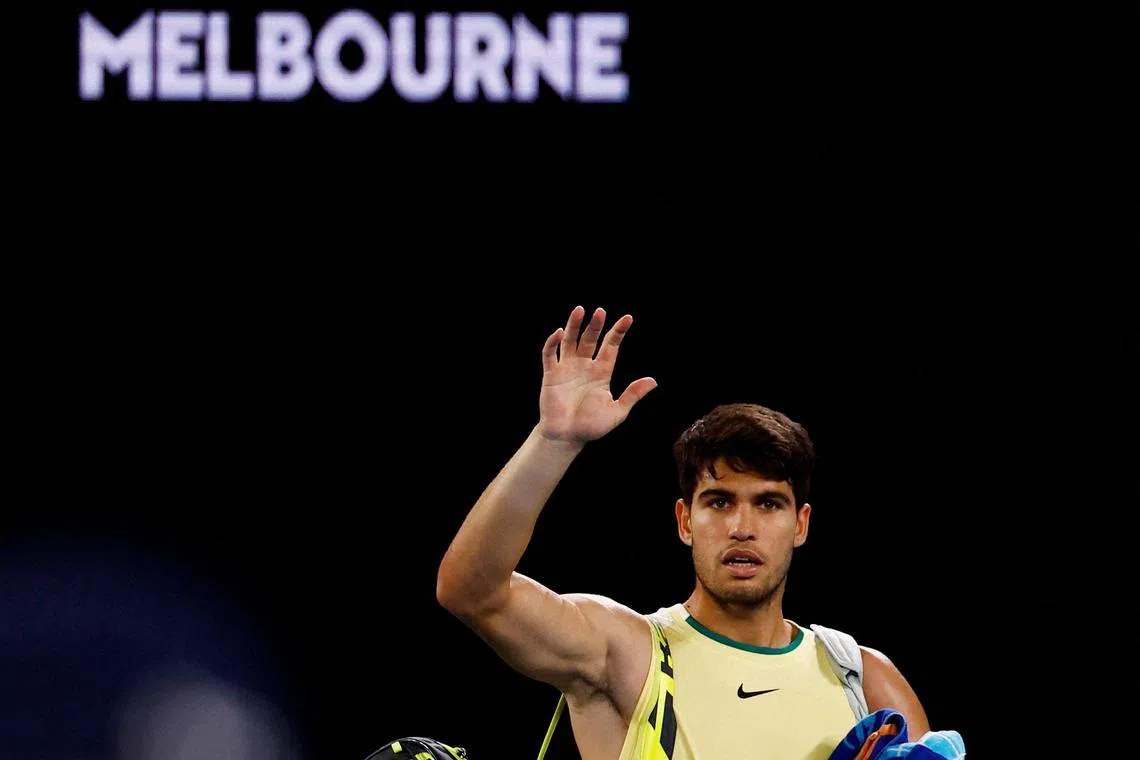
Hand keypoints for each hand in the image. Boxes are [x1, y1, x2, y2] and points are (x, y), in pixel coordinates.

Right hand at [537, 306, 656, 444]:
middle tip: (600, 311)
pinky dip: (553, 342)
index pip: (611, 347)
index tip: (628, 318)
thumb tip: (653, 381)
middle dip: (595, 325)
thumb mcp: (617, 412)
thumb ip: (632, 395)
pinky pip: (550, 354)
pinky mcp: (551, 375)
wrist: (566, 437)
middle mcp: (585, 366)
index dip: (618, 332)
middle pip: (590, 339)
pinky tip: (560, 333)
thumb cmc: (591, 427)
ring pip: (570, 341)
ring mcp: (567, 369)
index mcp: (602, 373)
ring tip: (580, 310)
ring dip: (574, 325)